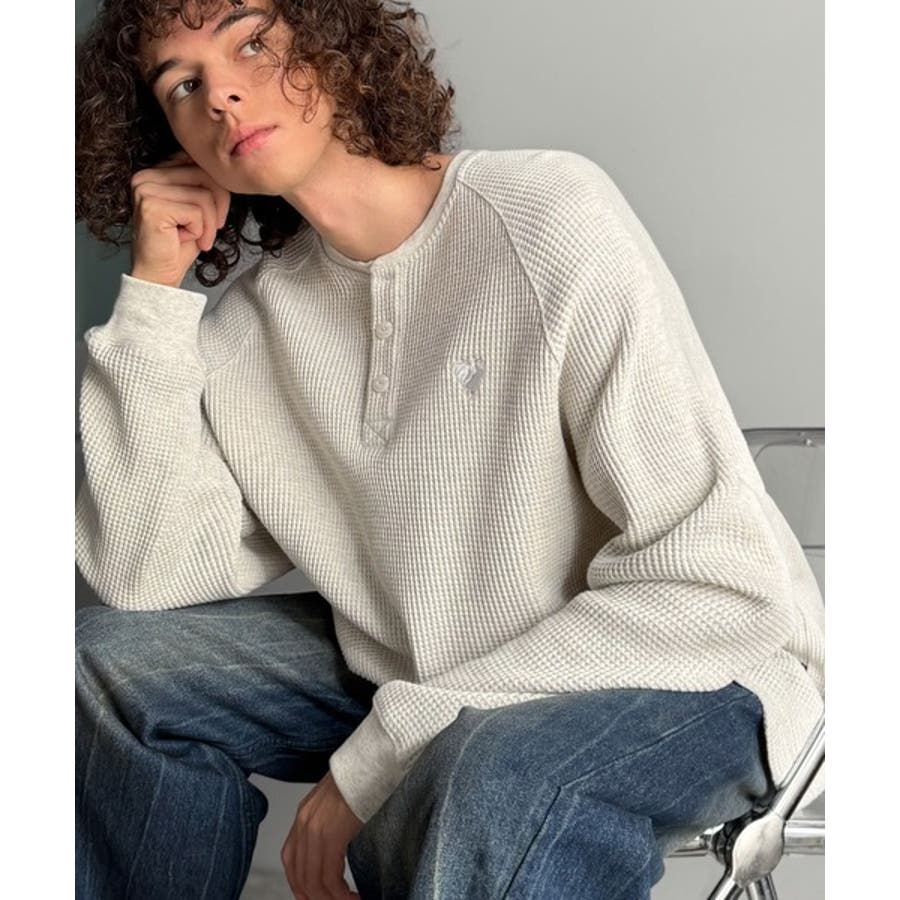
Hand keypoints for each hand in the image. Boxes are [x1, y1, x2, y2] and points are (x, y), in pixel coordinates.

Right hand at [128, 149, 230, 288]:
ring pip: (203, 195)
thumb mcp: (197, 208)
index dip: (217, 189)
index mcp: (155, 171)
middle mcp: (145, 176)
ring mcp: (145, 190)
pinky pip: (196, 212)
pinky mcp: (152, 207)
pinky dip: (201, 231)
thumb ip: (204, 185)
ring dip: (209, 223)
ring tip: (198, 238)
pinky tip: (186, 240)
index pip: (198, 162)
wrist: (159, 276)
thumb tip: (225, 171)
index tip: (216, 214)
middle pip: (204, 175)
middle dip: (219, 206)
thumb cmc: (179, 245)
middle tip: (213, 229)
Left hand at [281, 769, 363, 899]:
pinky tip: (352, 895)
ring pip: (314, 881)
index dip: (300, 884)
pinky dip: (340, 893)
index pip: (291, 860)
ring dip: (331, 899)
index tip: (316, 896)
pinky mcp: (332, 835)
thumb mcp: (336, 799)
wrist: (371, 760)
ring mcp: (315, 829)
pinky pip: (330, 877)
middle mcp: (304, 823)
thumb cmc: (361, 777)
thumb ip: (329, 820)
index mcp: (304, 815)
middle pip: (300, 875)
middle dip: (315, 897)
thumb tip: (337, 842)